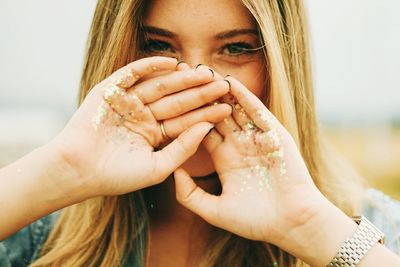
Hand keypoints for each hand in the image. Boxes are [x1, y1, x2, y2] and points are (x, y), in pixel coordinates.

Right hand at [50, 56, 231, 196]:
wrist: (78, 171)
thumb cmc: (117, 176)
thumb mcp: (158, 167)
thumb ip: (183, 148)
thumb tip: (207, 128)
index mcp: (155, 135)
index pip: (185, 122)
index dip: (206, 114)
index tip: (226, 108)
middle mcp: (144, 116)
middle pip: (177, 101)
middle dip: (199, 93)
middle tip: (223, 84)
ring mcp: (128, 102)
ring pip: (159, 86)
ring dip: (181, 79)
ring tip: (204, 73)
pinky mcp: (111, 90)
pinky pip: (133, 74)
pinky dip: (150, 66)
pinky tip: (172, 63)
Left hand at [173, 75, 325, 248]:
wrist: (292, 223)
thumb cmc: (255, 221)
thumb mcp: (214, 211)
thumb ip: (190, 194)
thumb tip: (173, 172)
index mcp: (224, 158)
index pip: (201, 131)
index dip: (186, 117)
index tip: (167, 102)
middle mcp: (238, 144)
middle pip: (215, 115)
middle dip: (200, 97)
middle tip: (182, 77)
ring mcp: (256, 138)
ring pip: (234, 109)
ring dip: (219, 91)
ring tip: (201, 73)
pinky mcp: (274, 134)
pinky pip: (256, 112)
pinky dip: (243, 97)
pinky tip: (229, 82)